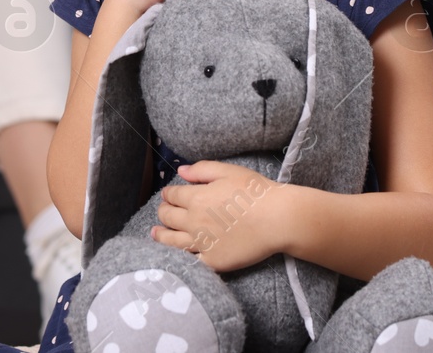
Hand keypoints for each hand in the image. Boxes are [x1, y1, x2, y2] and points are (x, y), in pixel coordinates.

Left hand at [152, 161, 285, 271]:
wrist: (277, 219)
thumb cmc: (255, 192)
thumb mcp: (228, 171)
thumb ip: (202, 170)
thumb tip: (181, 172)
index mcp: (196, 199)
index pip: (172, 196)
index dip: (168, 194)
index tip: (167, 195)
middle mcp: (194, 222)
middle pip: (168, 218)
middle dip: (163, 213)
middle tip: (162, 212)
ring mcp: (202, 244)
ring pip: (173, 242)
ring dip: (161, 236)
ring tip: (155, 234)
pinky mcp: (213, 261)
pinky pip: (190, 262)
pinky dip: (179, 258)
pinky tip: (174, 256)